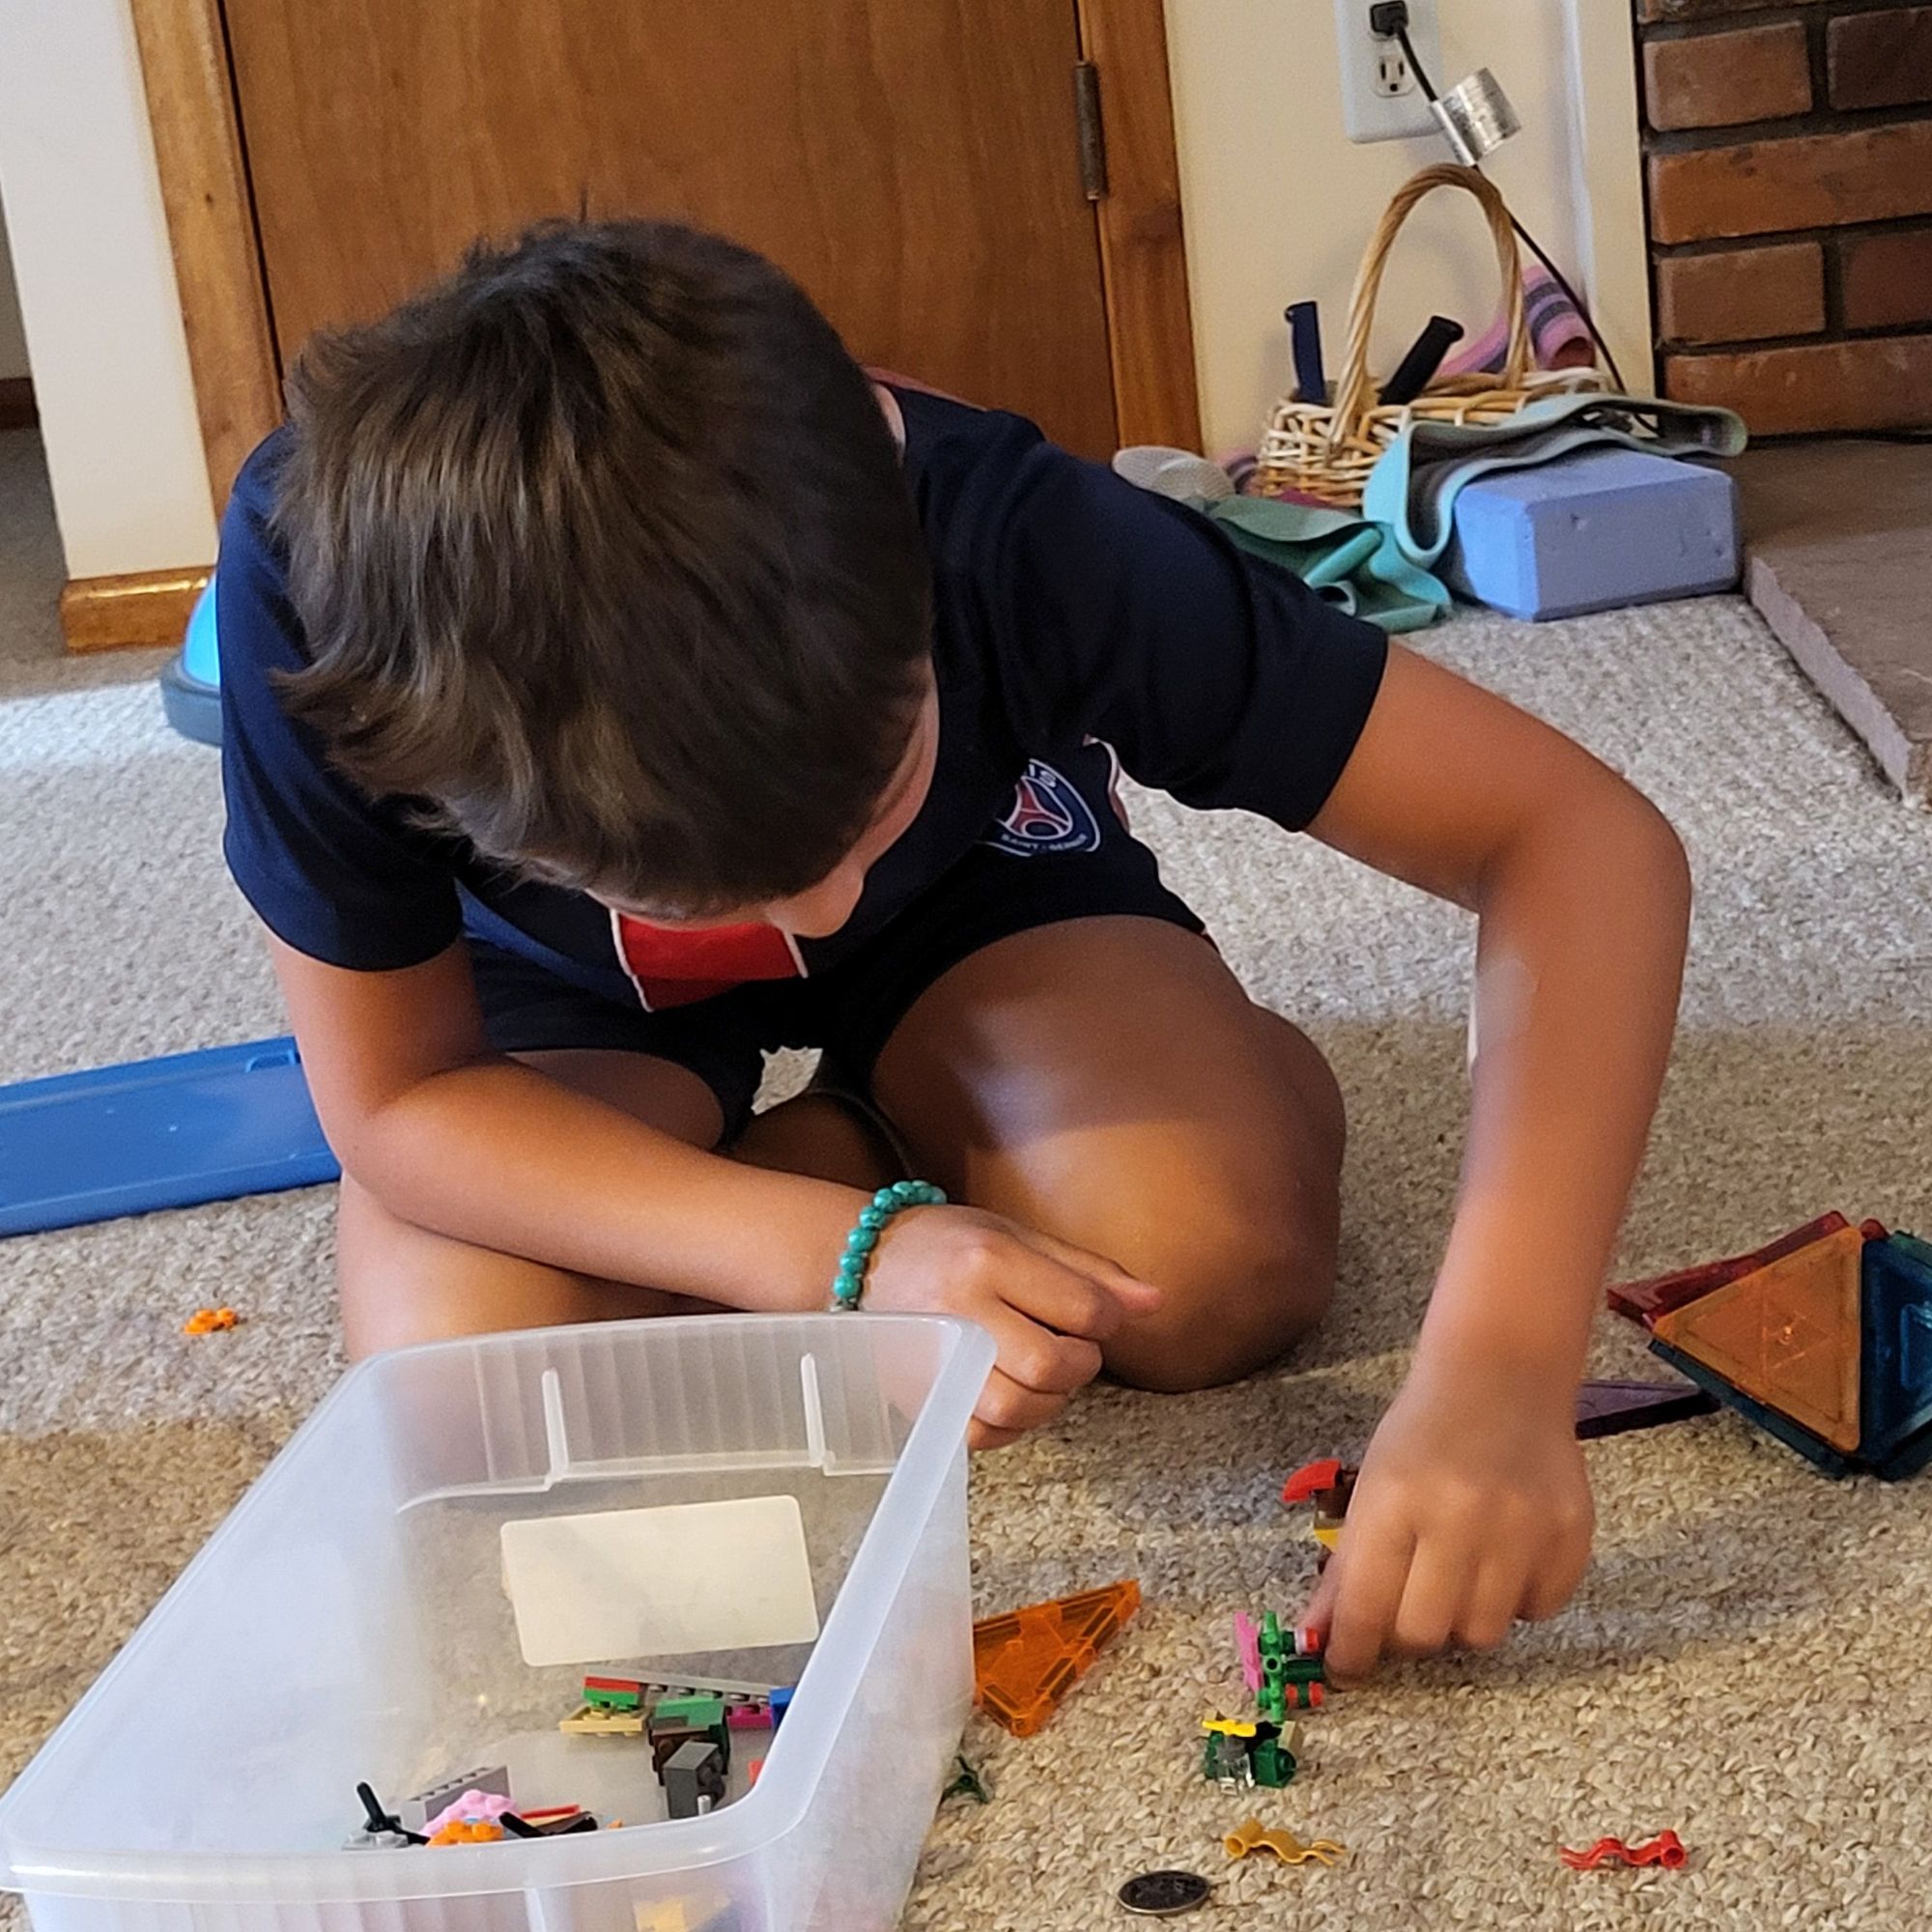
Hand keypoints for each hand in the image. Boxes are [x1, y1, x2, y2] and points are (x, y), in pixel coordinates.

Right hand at [864, 1204, 1160, 1448]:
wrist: (863, 1260)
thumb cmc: (951, 1244)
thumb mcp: (1021, 1236)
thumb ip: (1090, 1272)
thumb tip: (1156, 1303)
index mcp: (989, 1258)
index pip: (1083, 1308)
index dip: (1106, 1319)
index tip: (1093, 1316)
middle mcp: (960, 1309)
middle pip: (1051, 1364)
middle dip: (1079, 1363)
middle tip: (1068, 1346)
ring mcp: (935, 1358)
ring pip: (1018, 1407)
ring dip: (1050, 1399)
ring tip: (1041, 1371)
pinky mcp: (920, 1397)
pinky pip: (982, 1434)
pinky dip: (1011, 1426)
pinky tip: (1009, 1393)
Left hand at [1302, 1349, 1592, 1679]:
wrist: (1501, 1375)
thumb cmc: (1422, 1434)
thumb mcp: (1371, 1488)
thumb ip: (1348, 1568)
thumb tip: (1319, 1640)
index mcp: (1395, 1499)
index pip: (1365, 1606)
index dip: (1350, 1651)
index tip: (1345, 1669)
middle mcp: (1459, 1516)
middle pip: (1425, 1632)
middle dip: (1406, 1635)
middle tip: (1406, 1609)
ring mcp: (1522, 1527)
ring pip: (1482, 1634)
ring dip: (1461, 1619)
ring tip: (1457, 1575)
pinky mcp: (1571, 1535)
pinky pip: (1537, 1612)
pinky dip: (1515, 1602)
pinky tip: (1504, 1559)